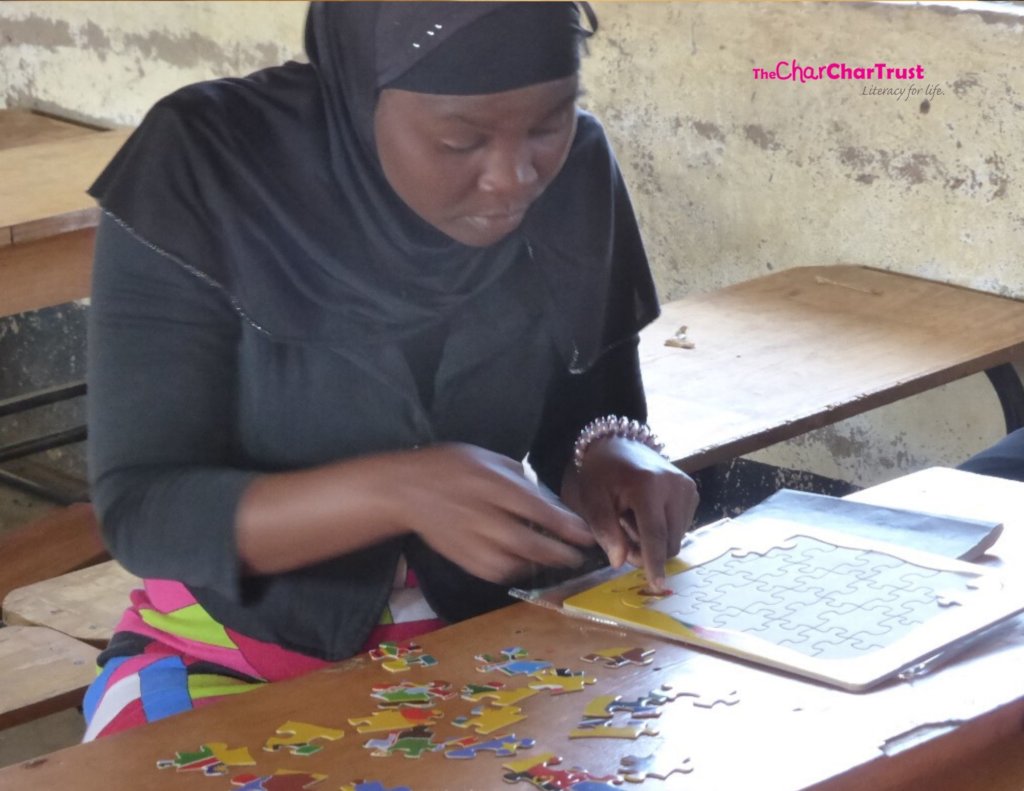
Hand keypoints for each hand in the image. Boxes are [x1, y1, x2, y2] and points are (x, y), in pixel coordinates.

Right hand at [388, 443, 594, 583]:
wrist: (404, 490)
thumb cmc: (448, 466)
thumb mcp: (486, 456)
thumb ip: (517, 476)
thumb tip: (543, 496)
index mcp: (491, 485)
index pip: (536, 509)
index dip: (565, 525)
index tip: (585, 534)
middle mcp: (483, 515)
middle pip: (529, 543)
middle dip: (559, 553)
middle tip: (578, 556)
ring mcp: (471, 541)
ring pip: (514, 563)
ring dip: (539, 565)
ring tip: (556, 560)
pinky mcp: (462, 558)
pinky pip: (495, 573)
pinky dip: (515, 572)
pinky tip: (525, 564)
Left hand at [562, 436, 697, 589]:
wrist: (617, 444)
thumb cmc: (600, 473)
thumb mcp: (592, 499)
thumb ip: (604, 530)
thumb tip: (620, 562)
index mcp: (647, 485)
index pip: (654, 533)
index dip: (654, 562)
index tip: (657, 586)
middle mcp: (674, 485)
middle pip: (669, 541)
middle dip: (648, 551)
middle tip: (623, 539)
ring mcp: (687, 486)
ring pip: (677, 536)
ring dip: (655, 540)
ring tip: (633, 520)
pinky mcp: (692, 490)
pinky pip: (682, 526)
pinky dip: (664, 529)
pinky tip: (646, 514)